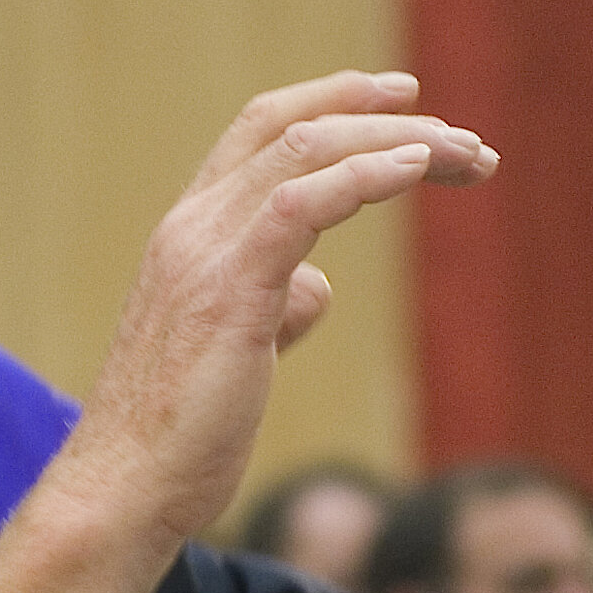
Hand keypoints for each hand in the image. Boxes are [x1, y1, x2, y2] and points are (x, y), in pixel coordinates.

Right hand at [0, 72, 494, 592]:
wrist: (124, 491)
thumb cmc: (179, 437)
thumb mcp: (237, 353)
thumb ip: (273, 304)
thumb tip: (316, 284)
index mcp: (189, 235)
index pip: (260, 134)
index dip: (331, 102)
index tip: (402, 101)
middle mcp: (191, 227)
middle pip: (293, 129)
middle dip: (385, 117)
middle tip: (467, 140)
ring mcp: (205, 253)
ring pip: (305, 152)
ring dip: (397, 142)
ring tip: (468, 156)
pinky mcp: (229, 290)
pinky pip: (303, 203)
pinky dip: (367, 173)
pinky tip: (418, 168)